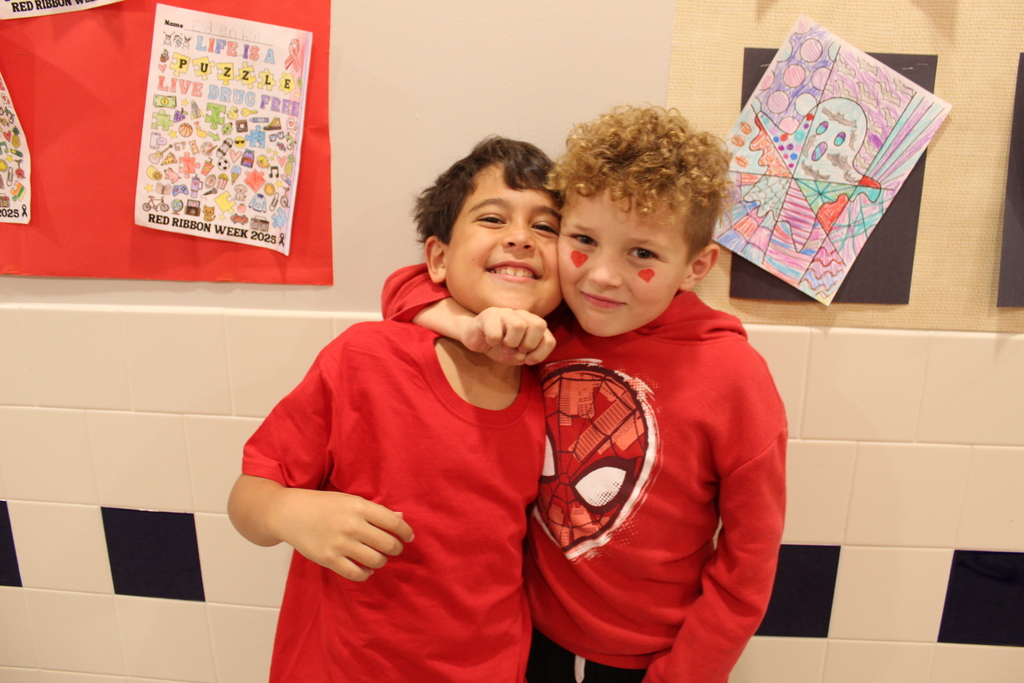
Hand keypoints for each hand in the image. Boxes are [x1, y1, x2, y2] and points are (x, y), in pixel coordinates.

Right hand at [274, 488, 414, 581]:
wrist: (291, 513)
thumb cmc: (324, 505)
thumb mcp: (350, 500)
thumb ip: (375, 510)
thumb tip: (401, 517)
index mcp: (359, 506)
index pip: (393, 522)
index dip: (405, 532)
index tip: (408, 537)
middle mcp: (352, 525)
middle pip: (388, 544)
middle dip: (396, 548)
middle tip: (394, 548)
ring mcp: (340, 543)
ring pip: (376, 561)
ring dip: (381, 561)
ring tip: (378, 557)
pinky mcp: (329, 559)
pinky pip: (357, 574)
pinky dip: (366, 574)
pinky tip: (365, 568)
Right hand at [462, 307, 554, 365]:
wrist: (475, 338)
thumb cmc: (499, 346)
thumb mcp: (516, 356)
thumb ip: (526, 356)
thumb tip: (526, 355)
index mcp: (532, 324)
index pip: (549, 339)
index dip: (540, 354)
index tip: (528, 360)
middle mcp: (522, 315)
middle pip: (539, 325)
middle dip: (529, 344)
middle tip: (516, 349)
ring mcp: (505, 312)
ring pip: (519, 325)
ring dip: (511, 343)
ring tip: (503, 346)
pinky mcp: (489, 315)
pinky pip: (496, 332)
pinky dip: (493, 342)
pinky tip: (490, 341)